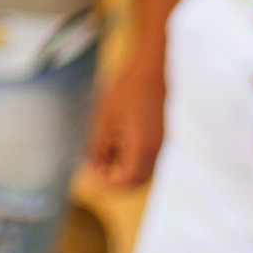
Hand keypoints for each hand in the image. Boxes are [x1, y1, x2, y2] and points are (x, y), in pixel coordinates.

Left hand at [86, 54, 165, 187]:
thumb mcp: (105, 117)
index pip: (127, 179)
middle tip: (96, 166)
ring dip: (123, 168)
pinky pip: (147, 157)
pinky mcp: (161, 136)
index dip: (109, 183)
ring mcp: (161, 143)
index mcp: (142, 146)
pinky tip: (116, 140)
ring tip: (104, 150)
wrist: (151, 69)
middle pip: (137, 180)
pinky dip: (131, 157)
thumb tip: (91, 168)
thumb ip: (98, 145)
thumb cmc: (126, 89)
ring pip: (143, 170)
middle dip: (116, 179)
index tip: (92, 173)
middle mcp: (156, 149)